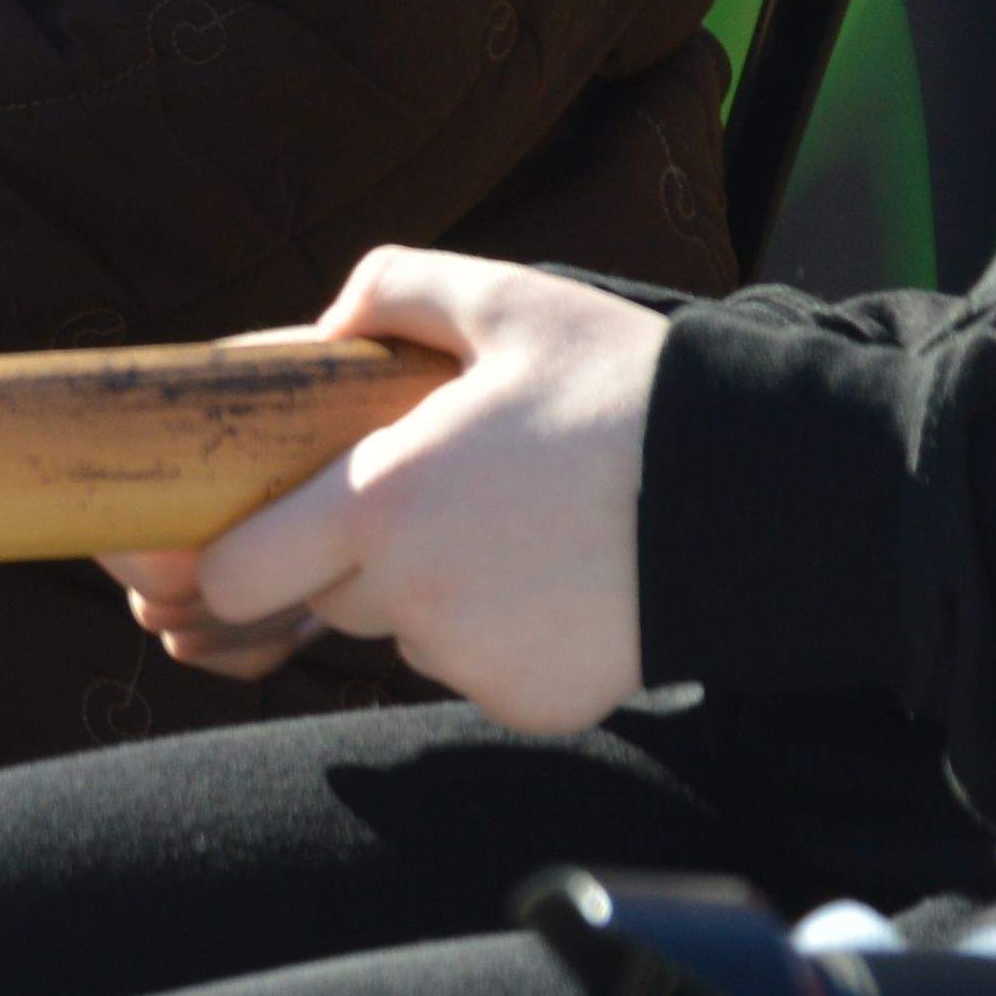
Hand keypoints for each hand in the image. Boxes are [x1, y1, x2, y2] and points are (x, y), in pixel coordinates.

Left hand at [118, 250, 663, 736]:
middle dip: (356, 561)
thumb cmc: (627, 391)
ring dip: (435, 599)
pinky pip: (482, 674)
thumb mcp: (509, 302)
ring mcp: (473, 662)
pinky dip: (507, 641)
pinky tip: (565, 585)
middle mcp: (411, 600)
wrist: (759, 498)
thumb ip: (394, 289)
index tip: (272, 527)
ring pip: (408, 636)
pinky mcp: (532, 705)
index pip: (236, 573)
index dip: (240, 554)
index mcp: (381, 502)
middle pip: (328, 601)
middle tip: (442, 505)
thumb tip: (324, 325)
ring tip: (522, 533)